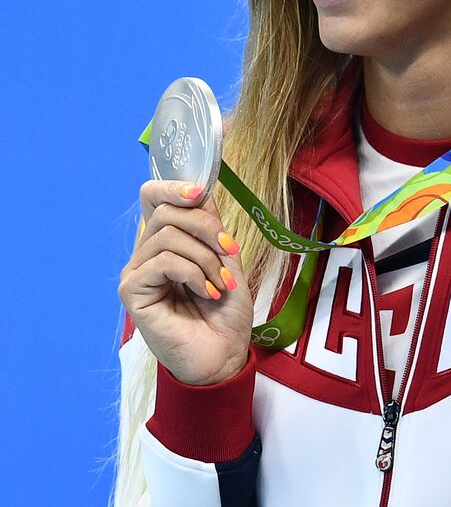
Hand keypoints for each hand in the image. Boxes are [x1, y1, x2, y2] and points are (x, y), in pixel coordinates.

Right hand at [119, 181, 252, 384]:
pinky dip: (193, 273)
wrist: (223, 354)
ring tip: (219, 285)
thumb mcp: (226, 260)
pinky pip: (163, 261)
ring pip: (168, 235)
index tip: (200, 193)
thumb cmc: (225, 313)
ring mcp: (136, 272)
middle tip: (229, 254)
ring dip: (206, 258)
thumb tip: (201, 190)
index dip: (172, 186)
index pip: (152, 198)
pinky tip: (206, 292)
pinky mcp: (131, 291)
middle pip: (166, 212)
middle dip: (208, 228)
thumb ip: (211, 226)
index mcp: (167, 243)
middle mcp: (146, 254)